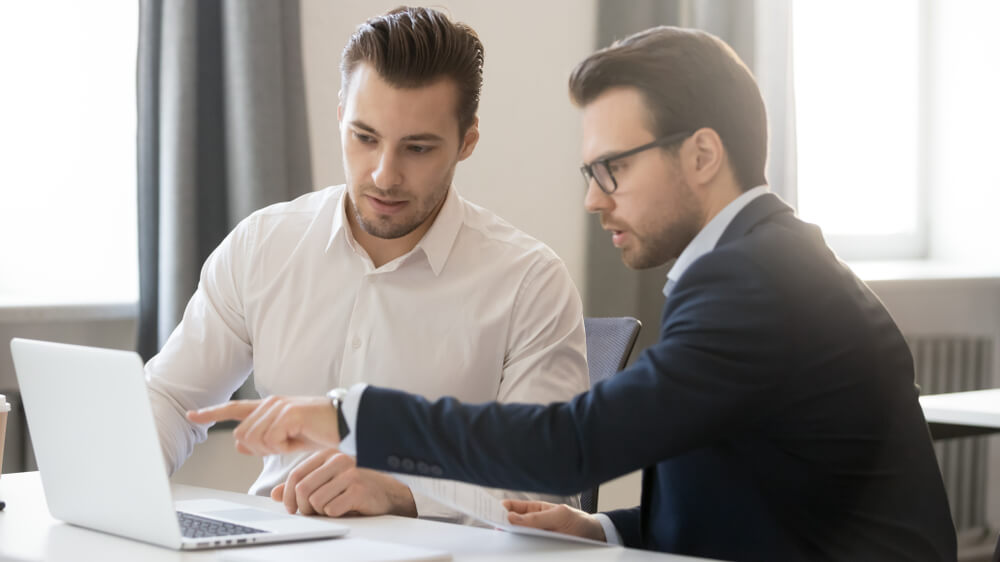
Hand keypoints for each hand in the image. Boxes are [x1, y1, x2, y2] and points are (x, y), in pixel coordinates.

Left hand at [187, 396, 339, 454]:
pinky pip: (271, 441)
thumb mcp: (288, 440)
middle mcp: (270, 403)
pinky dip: (284, 448)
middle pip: (242, 436)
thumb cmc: (322, 432)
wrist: (348, 425)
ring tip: (295, 441)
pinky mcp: (288, 414)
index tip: (192, 414)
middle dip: (260, 449)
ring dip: (273, 449)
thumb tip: (239, 445)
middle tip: (286, 445)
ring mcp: (279, 407)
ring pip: (254, 440)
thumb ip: (263, 440)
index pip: (234, 409)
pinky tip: (299, 440)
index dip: (211, 413)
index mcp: (269, 407)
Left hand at [270, 449, 416, 517]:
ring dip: (319, 512)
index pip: (296, 475)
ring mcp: (350, 473)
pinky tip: (344, 508)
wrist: (388, 493)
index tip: (292, 508)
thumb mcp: (327, 482)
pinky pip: (331, 509)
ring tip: (331, 508)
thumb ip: (302, 484)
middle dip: (303, 507)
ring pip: (315, 501)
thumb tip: (276, 493)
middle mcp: (338, 460)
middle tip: (311, 512)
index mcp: (328, 454)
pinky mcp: (358, 489)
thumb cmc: (356, 486)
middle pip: (302, 489)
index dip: (289, 496)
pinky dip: (334, 514)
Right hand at [503, 499, 606, 541]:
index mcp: (534, 509)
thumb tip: (512, 518)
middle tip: (494, 528)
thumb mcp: (559, 516)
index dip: (498, 508)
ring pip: (516, 539)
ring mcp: (535, 537)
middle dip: (500, 525)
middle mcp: (532, 523)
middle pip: (509, 524)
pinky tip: (516, 551)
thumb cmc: (578, 521)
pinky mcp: (539, 549)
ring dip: (510, 540)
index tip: (487, 511)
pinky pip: (526, 550)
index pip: (511, 507)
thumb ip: (536, 518)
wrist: (595, 538)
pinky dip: (520, 550)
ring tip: (503, 539)